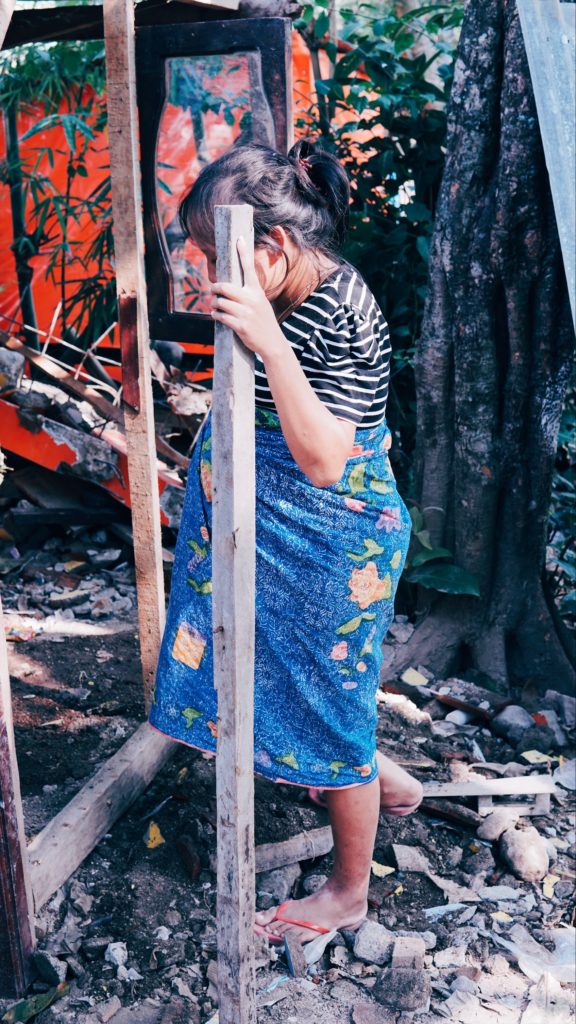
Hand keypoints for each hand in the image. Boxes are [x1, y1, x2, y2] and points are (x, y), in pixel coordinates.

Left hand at [209, 236, 283, 360]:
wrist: (272, 343)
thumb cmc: (263, 321)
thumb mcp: (260, 303)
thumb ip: (248, 293)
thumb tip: (228, 288)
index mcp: (257, 291)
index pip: (249, 268)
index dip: (243, 252)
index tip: (239, 238)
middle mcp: (252, 300)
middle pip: (225, 287)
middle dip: (214, 288)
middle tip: (211, 291)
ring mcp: (246, 313)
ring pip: (220, 303)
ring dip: (214, 305)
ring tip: (214, 307)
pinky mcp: (241, 326)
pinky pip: (221, 317)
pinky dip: (216, 316)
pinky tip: (216, 316)